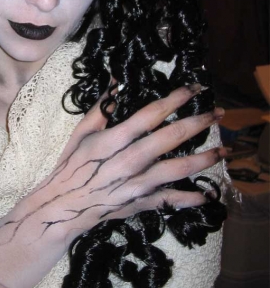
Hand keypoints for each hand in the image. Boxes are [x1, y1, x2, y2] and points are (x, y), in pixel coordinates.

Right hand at [0, 85, 224, 245]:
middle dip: (197, 123)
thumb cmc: (71, 166)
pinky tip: (206, 194)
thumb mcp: (81, 133)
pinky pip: (169, 200)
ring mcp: (136, 184)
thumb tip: (116, 81)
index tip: (193, 88)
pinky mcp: (140, 202)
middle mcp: (128, 161)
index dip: (174, 99)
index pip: (150, 114)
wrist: (62, 206)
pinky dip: (189, 199)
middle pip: (169, 138)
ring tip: (223, 150)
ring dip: (203, 158)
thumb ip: (102, 108)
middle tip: (217, 113)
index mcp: (113, 140)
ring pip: (177, 169)